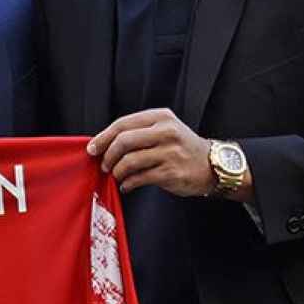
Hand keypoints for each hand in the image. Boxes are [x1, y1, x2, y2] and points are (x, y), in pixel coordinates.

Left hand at [87, 108, 213, 196]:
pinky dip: (128, 183)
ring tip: (117, 175)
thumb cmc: (181, 148)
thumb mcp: (164, 129)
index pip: (123, 124)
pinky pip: (139, 178)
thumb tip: (103, 144)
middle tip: (104, 165)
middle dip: (108, 155)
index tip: (92, 148)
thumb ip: (138, 133)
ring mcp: (170, 152)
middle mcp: (166, 132)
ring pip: (130, 161)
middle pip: (124, 141)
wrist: (212, 165)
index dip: (103, 137)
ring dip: (117, 171)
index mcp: (161, 117)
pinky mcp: (171, 172)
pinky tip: (127, 185)